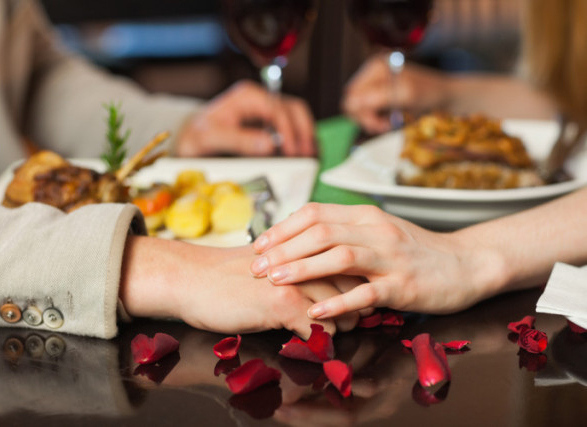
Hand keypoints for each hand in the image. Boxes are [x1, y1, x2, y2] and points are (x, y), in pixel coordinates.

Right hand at [119, 236, 358, 337]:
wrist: (191, 280)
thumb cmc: (226, 275)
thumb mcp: (269, 263)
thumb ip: (296, 266)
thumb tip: (322, 284)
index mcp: (302, 246)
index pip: (348, 264)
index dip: (357, 286)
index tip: (356, 301)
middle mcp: (304, 260)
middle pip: (353, 288)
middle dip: (355, 309)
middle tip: (350, 321)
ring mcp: (296, 281)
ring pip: (342, 311)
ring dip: (340, 327)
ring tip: (328, 334)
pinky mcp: (283, 304)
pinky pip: (321, 331)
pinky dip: (320, 343)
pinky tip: (308, 342)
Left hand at [175, 80, 315, 156]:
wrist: (191, 140)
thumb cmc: (197, 135)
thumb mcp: (212, 137)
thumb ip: (239, 140)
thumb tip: (270, 145)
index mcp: (248, 96)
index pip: (278, 109)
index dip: (289, 131)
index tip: (292, 152)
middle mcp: (260, 99)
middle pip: (294, 110)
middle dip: (304, 132)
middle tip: (307, 156)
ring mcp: (267, 110)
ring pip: (298, 117)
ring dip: (307, 136)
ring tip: (310, 157)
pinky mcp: (270, 123)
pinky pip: (293, 127)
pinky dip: (301, 140)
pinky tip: (303, 155)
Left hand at [250, 203, 503, 318]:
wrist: (465, 264)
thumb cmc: (415, 250)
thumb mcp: (377, 231)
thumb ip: (343, 231)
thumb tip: (299, 237)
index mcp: (365, 216)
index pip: (314, 213)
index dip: (282, 228)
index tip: (258, 245)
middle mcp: (375, 231)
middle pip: (320, 232)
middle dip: (282, 249)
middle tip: (256, 266)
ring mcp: (390, 258)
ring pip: (339, 257)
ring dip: (302, 268)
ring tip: (274, 280)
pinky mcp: (402, 286)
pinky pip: (365, 293)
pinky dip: (338, 302)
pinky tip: (315, 310)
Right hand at [342, 55, 448, 133]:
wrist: (444, 96)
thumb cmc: (429, 93)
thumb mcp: (405, 95)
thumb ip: (378, 97)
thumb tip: (350, 102)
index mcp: (375, 67)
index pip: (352, 95)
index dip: (360, 113)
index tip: (377, 125)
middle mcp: (371, 73)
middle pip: (352, 102)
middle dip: (366, 117)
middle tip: (383, 127)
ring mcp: (374, 85)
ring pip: (358, 110)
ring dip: (372, 121)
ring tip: (388, 125)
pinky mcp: (378, 96)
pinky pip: (367, 112)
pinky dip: (376, 120)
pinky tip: (388, 122)